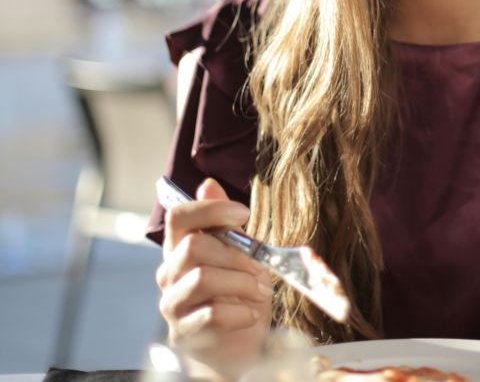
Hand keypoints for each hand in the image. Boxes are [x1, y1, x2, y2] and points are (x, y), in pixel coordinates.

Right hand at [157, 178, 272, 378]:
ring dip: (241, 282)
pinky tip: (252, 314)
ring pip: (202, 278)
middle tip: (261, 267)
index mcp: (181, 248)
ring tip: (260, 291)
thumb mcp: (239, 253)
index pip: (179, 217)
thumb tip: (209, 184)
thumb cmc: (237, 293)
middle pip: (194, 246)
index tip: (244, 214)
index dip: (211, 209)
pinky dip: (239, 312)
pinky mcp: (183, 332)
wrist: (236, 344)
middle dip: (237, 254)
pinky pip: (210, 314)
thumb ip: (224, 223)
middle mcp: (170, 273)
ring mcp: (173, 303)